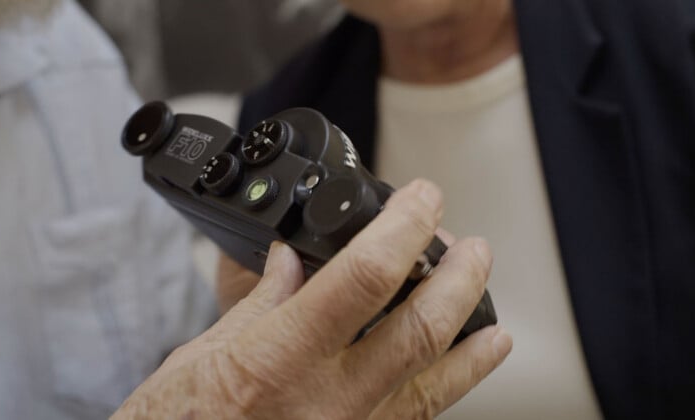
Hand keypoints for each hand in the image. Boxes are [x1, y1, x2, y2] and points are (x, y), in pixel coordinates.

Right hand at [112, 179, 512, 418]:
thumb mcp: (200, 356)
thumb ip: (256, 306)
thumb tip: (291, 262)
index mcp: (280, 360)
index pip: (364, 278)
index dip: (403, 228)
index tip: (421, 199)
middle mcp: (326, 401)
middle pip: (419, 330)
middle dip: (458, 280)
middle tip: (473, 248)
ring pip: (433, 383)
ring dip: (470, 340)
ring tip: (494, 315)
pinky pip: (414, 418)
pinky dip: (448, 388)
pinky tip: (465, 370)